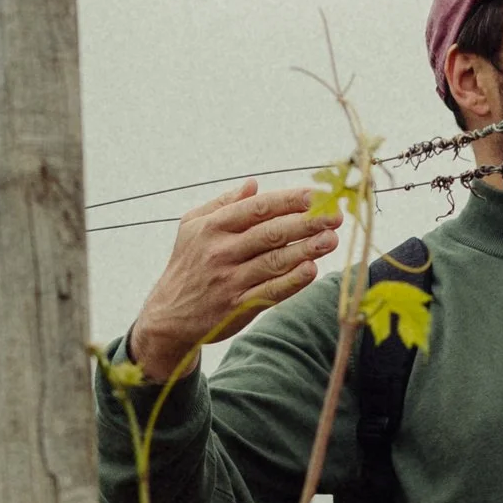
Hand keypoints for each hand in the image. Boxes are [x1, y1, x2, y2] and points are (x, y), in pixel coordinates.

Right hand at [122, 182, 342, 380]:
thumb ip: (222, 204)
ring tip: (332, 240)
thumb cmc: (186, 265)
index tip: (317, 195)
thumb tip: (254, 185)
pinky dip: (292, 281)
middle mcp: (220, 251)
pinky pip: (270, 291)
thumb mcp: (192, 228)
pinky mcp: (237, 306)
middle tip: (335, 216)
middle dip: (307, 222)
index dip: (289, 200)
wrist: (168, 316)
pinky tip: (312, 270)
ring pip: (274, 261)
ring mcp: (229, 280)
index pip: (258, 209)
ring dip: (306, 249)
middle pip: (271, 233)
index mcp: (212, 227)